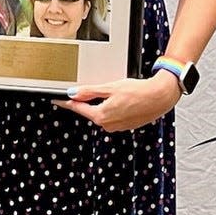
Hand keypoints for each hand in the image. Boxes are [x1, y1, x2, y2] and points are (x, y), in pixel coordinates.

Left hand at [54, 71, 181, 132]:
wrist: (160, 97)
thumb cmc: (138, 92)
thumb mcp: (110, 87)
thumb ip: (89, 92)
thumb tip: (73, 93)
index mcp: (101, 116)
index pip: (78, 108)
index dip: (66, 103)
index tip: (56, 100)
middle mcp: (108, 124)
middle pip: (90, 111)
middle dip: (87, 101)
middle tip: (88, 90)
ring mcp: (117, 127)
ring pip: (102, 113)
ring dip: (102, 104)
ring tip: (113, 92)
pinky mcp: (126, 125)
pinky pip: (113, 116)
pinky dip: (112, 108)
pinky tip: (121, 99)